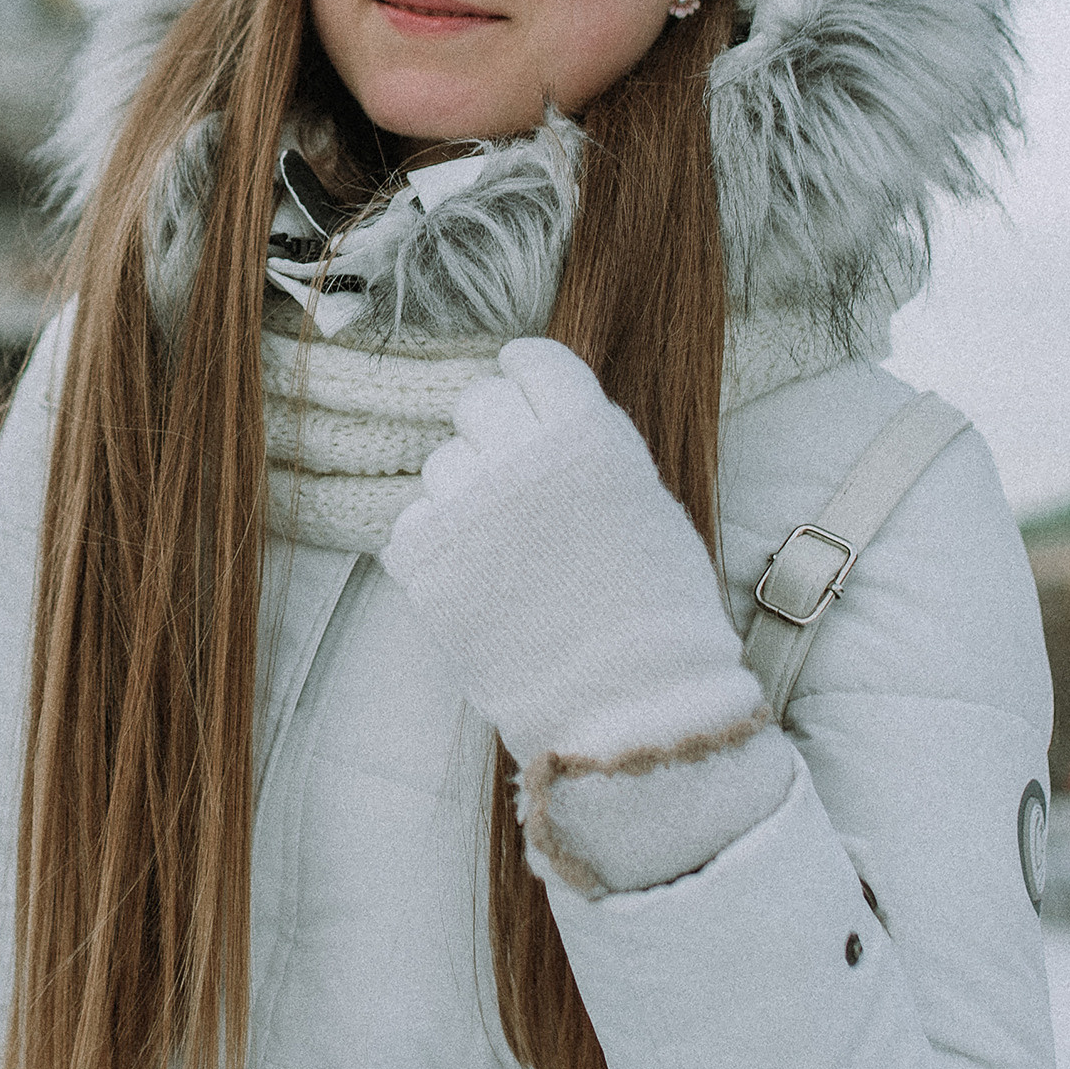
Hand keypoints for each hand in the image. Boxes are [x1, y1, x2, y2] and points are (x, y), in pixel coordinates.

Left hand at [384, 338, 753, 774]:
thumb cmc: (656, 609)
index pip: (533, 363)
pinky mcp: (426, 563)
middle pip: (479, 404)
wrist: (628, 705)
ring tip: (506, 543)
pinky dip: (438, 542)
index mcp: (585, 435)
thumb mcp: (646, 502)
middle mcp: (520, 459)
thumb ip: (592, 449)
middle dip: (497, 432)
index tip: (525, 392)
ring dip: (467, 490)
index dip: (528, 376)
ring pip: (443, 464)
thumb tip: (546, 417)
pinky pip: (413, 522)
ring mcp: (466, 510)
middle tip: (518, 475)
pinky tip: (476, 574)